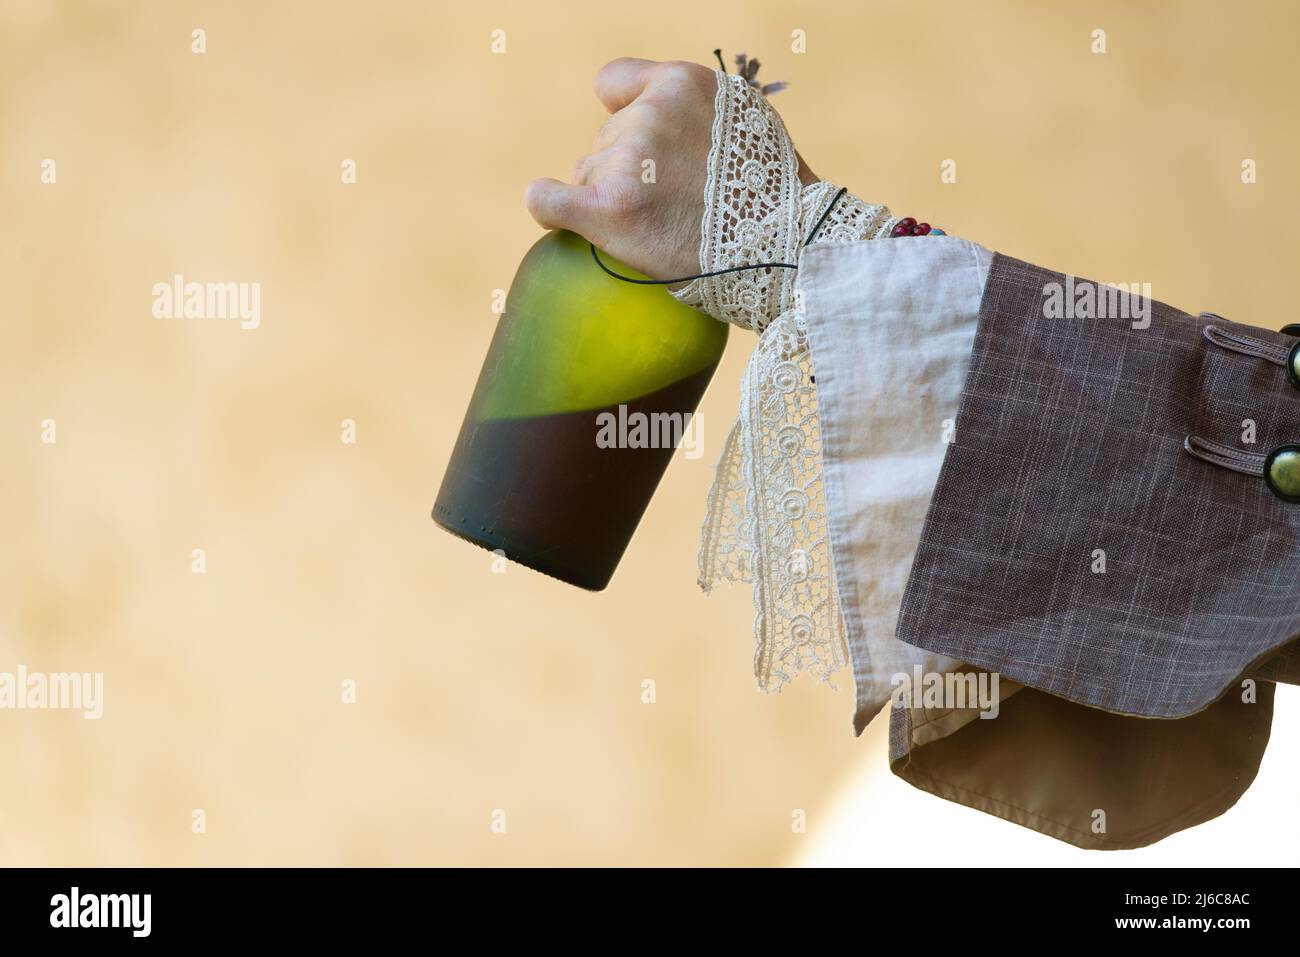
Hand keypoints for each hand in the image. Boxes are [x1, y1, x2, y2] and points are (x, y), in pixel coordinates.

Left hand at [525, 58, 815, 282]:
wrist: (789, 248)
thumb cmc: (771, 191)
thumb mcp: (743, 116)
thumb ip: (691, 105)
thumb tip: (642, 109)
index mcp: (680, 83)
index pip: (613, 86)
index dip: (623, 115)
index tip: (641, 145)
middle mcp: (650, 115)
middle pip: (604, 140)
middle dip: (627, 167)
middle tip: (677, 202)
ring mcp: (628, 161)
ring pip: (589, 175)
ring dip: (613, 198)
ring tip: (665, 223)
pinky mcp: (612, 209)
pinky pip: (549, 202)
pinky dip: (548, 207)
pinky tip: (554, 213)